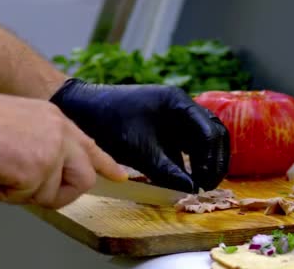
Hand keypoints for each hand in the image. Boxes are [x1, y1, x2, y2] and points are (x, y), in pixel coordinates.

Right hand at [0, 91, 127, 208]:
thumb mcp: (25, 120)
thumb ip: (45, 141)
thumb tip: (47, 171)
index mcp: (58, 121)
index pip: (91, 146)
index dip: (107, 164)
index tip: (120, 176)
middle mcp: (61, 135)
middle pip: (84, 179)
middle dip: (62, 194)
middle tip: (34, 191)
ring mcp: (51, 153)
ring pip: (50, 195)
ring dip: (20, 192)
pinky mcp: (35, 171)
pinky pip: (24, 198)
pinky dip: (2, 193)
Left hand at [49, 79, 229, 192]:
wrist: (80, 109)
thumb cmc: (108, 123)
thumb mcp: (139, 150)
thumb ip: (167, 170)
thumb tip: (192, 189)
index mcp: (178, 103)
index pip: (210, 131)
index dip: (212, 159)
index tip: (207, 182)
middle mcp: (181, 107)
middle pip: (211, 133)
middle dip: (213, 160)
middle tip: (209, 186)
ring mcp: (173, 116)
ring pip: (200, 140)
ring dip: (203, 161)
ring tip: (200, 185)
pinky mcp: (163, 127)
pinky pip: (183, 145)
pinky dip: (187, 162)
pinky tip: (185, 179)